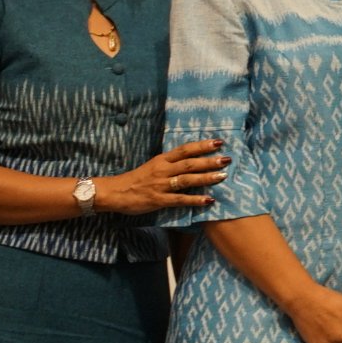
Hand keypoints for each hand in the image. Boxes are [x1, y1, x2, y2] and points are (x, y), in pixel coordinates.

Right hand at [98, 139, 228, 213]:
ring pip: (187, 179)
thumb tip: (192, 158)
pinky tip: (208, 200)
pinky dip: (195, 199)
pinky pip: (180, 199)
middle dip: (209, 161)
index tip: (219, 142)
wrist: (114, 192)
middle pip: (190, 163)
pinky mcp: (158, 199)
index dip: (202, 145)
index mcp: (162, 159)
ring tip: (222, 176)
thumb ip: (171, 163)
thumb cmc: (136, 179)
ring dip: (206, 178)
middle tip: (227, 159)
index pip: (185, 149)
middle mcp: (163, 169)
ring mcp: (161, 185)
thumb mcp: (154, 165)